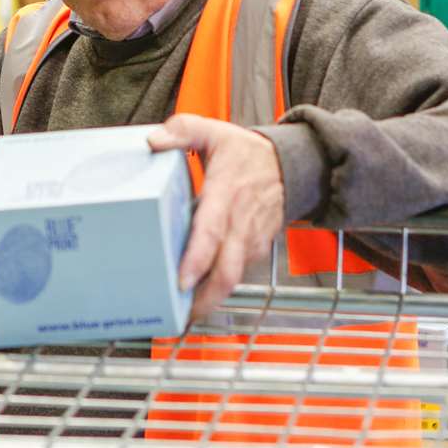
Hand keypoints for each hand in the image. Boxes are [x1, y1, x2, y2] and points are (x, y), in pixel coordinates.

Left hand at [149, 114, 284, 320]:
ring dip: (211, 298)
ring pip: (234, 277)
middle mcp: (242, 222)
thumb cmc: (249, 153)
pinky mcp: (257, 248)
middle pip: (227, 271)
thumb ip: (183, 131)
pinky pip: (239, 273)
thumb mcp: (215, 132)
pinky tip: (201, 295)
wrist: (295, 164)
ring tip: (184, 313)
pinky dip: (221, 288)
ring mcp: (252, 238)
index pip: (213, 231)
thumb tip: (153, 140)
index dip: (198, 259)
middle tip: (179, 316)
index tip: (182, 280)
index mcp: (227, 193)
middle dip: (205, 298)